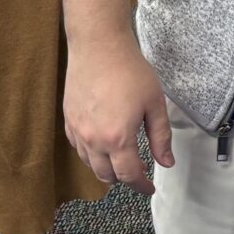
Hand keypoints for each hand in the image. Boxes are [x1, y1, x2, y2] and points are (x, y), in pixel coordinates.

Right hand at [64, 37, 175, 191]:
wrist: (98, 46)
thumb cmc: (130, 71)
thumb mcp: (154, 104)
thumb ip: (160, 137)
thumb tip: (166, 163)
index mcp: (118, 138)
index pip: (129, 175)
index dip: (141, 186)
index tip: (149, 188)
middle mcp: (93, 139)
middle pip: (106, 175)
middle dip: (124, 179)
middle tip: (138, 172)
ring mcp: (77, 129)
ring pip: (89, 163)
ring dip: (106, 168)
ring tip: (121, 159)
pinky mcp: (68, 119)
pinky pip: (77, 147)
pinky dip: (90, 153)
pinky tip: (101, 144)